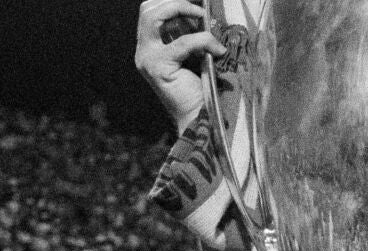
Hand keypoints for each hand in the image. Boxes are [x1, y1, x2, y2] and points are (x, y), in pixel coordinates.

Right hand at [135, 0, 225, 133]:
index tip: (200, 6)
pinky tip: (219, 51)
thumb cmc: (202, 89)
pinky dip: (204, 40)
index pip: (152, 11)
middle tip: (201, 11)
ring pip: (154, 16)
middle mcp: (144, 50)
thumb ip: (194, 36)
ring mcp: (147, 58)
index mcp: (152, 46)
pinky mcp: (158, 66)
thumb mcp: (198, 55)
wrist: (200, 118)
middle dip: (176, 3)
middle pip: (148, 9)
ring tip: (205, 19)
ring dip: (183, 10)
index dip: (174, 3)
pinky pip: (183, 42)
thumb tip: (206, 14)